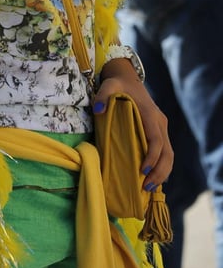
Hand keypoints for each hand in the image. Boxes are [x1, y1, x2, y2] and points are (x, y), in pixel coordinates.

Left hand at [94, 58, 173, 190]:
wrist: (128, 79)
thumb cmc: (118, 84)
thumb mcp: (108, 85)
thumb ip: (102, 95)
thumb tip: (98, 109)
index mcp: (150, 114)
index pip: (156, 140)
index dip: (152, 157)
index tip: (143, 171)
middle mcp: (159, 123)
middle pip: (167, 152)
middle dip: (159, 172)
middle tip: (146, 187)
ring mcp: (161, 128)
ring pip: (169, 154)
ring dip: (162, 173)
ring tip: (148, 188)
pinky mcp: (159, 132)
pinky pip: (165, 153)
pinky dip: (161, 168)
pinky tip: (152, 180)